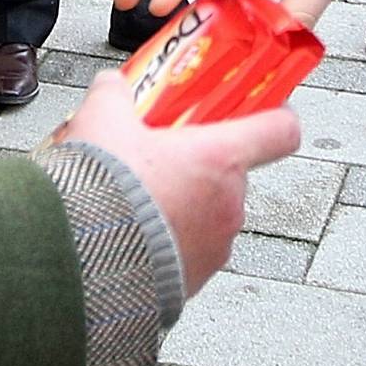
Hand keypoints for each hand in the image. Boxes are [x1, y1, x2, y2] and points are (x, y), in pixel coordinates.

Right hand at [58, 73, 299, 297]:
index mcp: (220, 159)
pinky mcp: (196, 278)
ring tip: (137, 198)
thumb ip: (113, 95)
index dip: (275, 113)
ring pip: (210, 213)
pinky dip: (168, 239)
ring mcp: (216, 246)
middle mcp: (229, 204)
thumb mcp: (101, 121)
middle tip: (163, 156)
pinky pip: (190, 249)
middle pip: (233, 172)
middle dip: (199, 163)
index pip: (281, 130)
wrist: (84, 258)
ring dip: (182, 203)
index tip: (263, 107)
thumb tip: (112, 87)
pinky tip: (131, 231)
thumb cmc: (105, 191)